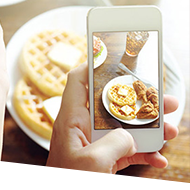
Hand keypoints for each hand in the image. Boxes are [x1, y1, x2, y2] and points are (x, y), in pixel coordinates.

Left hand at [46, 64, 178, 172]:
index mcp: (71, 119)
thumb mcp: (92, 162)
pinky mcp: (102, 160)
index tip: (116, 59)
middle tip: (166, 100)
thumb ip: (115, 142)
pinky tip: (159, 160)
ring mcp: (92, 143)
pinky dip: (143, 154)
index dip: (93, 65)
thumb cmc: (67, 179)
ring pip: (123, 127)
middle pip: (111, 104)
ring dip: (148, 129)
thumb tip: (130, 136)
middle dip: (140, 102)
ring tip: (171, 131)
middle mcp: (82, 127)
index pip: (78, 81)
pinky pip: (125, 151)